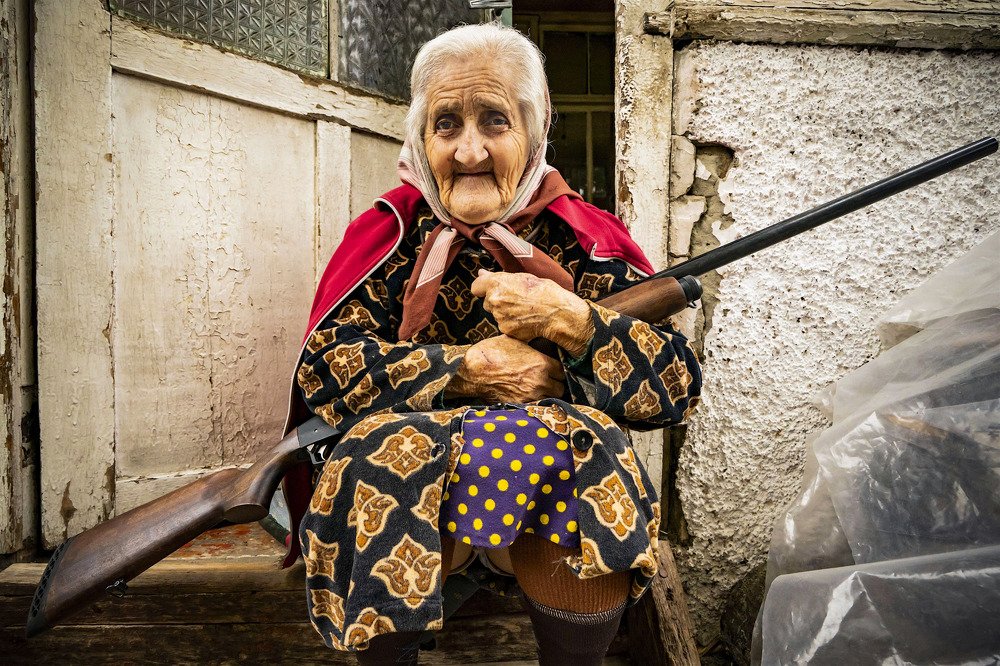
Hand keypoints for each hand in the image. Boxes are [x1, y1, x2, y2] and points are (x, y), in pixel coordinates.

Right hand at [445, 335, 565, 402]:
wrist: (473, 370)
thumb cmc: (492, 352)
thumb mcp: (516, 340)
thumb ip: (533, 344)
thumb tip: (542, 340)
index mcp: (542, 364)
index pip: (563, 371)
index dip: (558, 369)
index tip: (553, 369)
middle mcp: (540, 381)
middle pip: (560, 388)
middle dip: (555, 384)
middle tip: (548, 380)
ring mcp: (530, 395)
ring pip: (550, 399)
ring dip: (547, 394)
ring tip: (538, 388)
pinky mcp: (520, 405)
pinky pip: (536, 406)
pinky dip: (535, 402)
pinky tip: (528, 395)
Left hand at [470, 270, 594, 356]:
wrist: (558, 313)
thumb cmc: (545, 291)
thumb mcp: (523, 277)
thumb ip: (500, 277)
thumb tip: (481, 274)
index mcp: (496, 283)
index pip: (475, 287)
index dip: (483, 288)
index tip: (489, 289)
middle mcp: (494, 300)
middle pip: (487, 302)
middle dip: (497, 301)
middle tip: (516, 299)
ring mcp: (499, 317)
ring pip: (496, 314)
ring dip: (505, 313)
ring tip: (524, 309)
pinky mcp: (506, 330)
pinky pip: (504, 326)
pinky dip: (512, 324)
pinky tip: (525, 320)